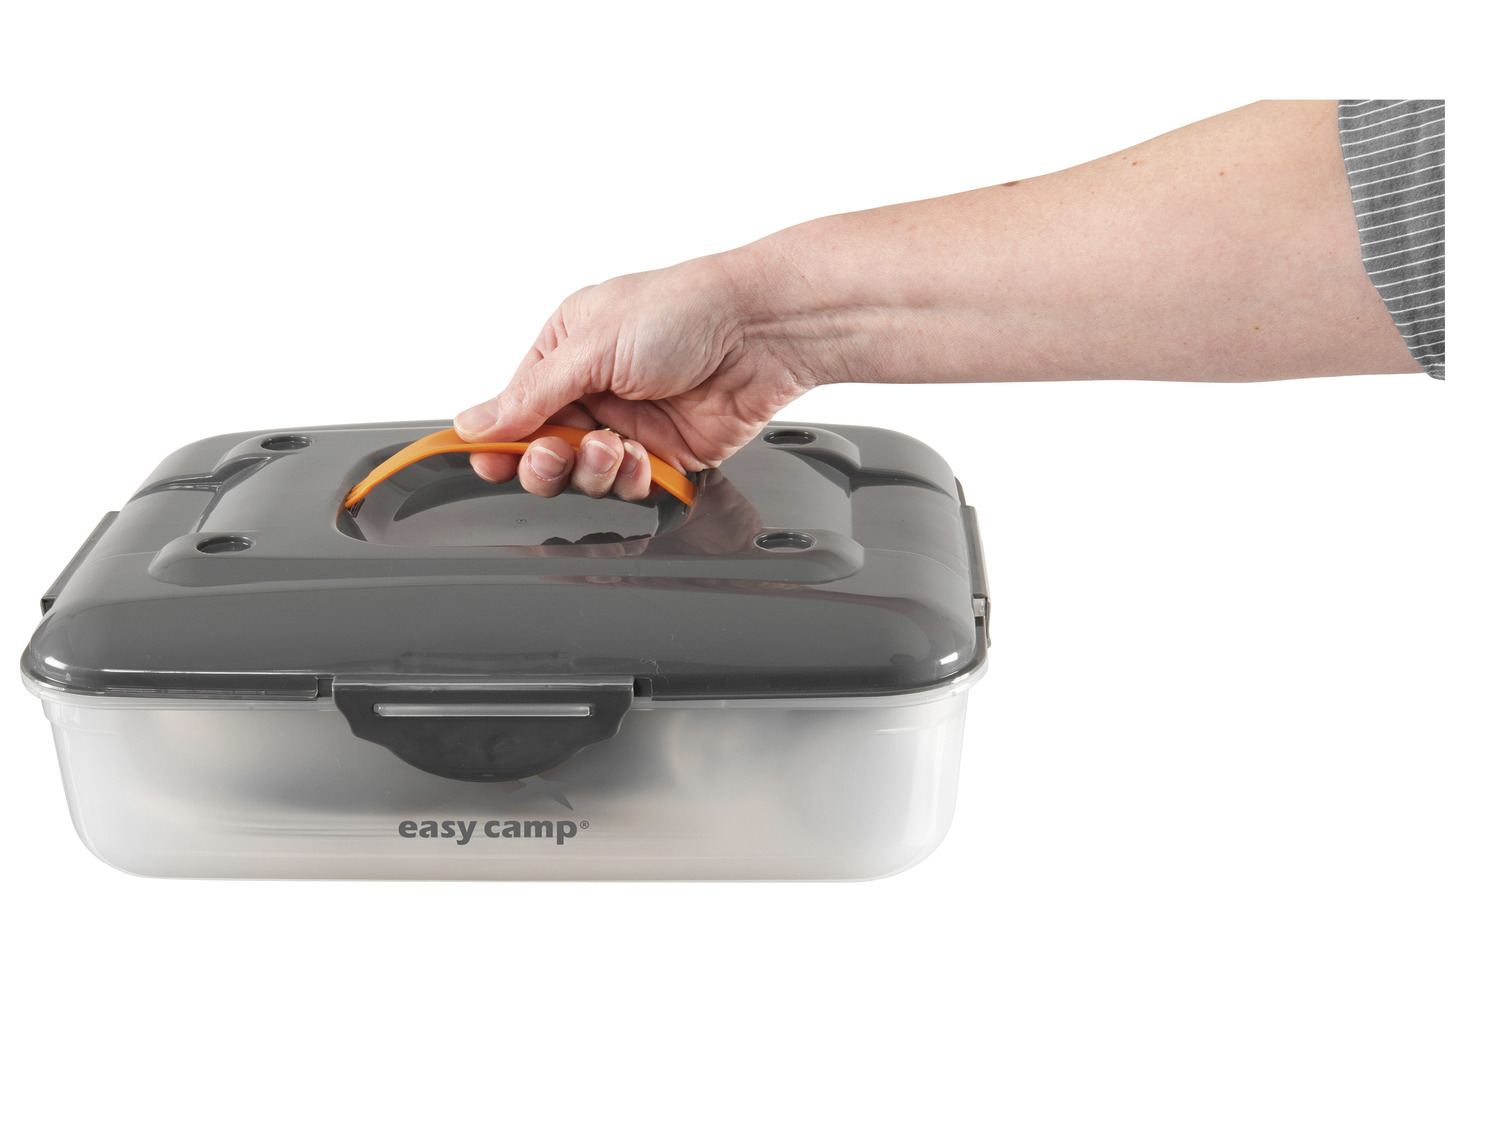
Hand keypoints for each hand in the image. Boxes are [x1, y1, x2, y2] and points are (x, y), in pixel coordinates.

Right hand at [454, 256, 813, 499]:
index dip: (498, 440)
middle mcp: (594, 389)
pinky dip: (634, 479)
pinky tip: (645, 455)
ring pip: (585, 477)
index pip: (514, 409)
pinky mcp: (667, 455)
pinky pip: (631, 487)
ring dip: (593, 468)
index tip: (488, 461)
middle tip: (556, 454)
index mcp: (566, 352)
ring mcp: (631, 424)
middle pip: (543, 452)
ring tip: (614, 444)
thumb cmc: (685, 310)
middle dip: (545, 461)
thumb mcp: (592, 344)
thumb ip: (532, 394)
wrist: (761, 331)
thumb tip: (475, 422)